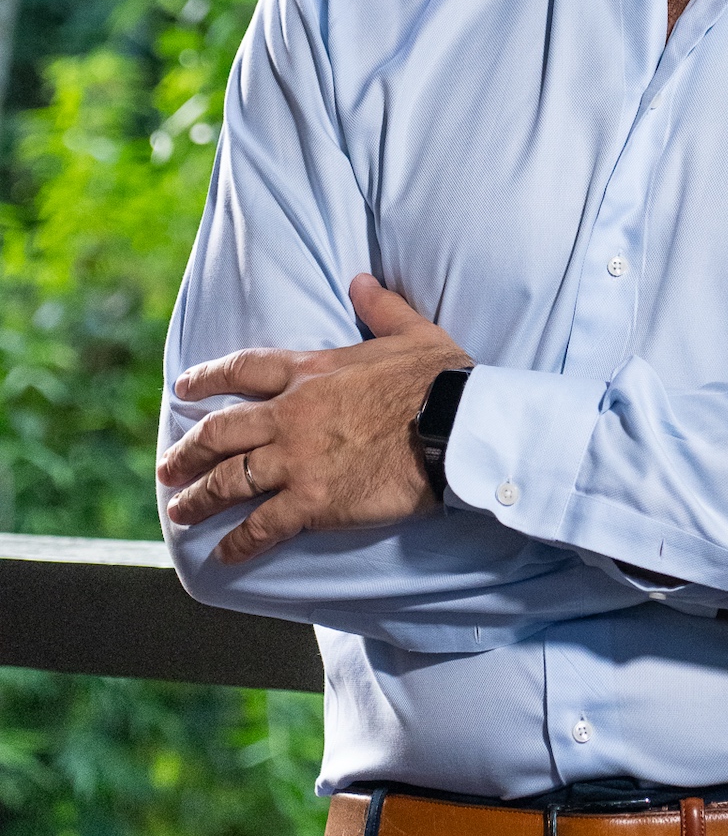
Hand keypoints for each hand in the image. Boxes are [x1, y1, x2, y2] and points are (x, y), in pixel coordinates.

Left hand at [158, 276, 470, 563]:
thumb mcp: (411, 331)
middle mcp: (291, 414)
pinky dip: (238, 543)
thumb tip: (361, 281)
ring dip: (198, 498)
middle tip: (166, 466)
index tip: (182, 388)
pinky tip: (222, 554)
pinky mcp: (312, 500)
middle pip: (220, 432)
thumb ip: (381, 307)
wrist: (453, 426)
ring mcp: (297, 459)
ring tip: (179, 511)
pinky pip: (262, 525)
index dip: (206, 378)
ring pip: (229, 480)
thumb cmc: (438, 379)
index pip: (242, 369)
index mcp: (311, 370)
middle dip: (187, 451)